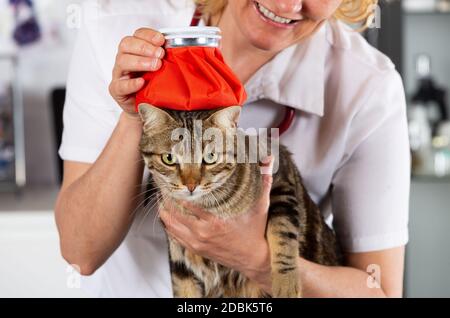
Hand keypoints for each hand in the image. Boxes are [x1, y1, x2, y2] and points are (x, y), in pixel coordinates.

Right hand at [109, 28, 164, 115]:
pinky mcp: (117, 90)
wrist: (146, 107)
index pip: (137, 35)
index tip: (161, 40)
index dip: (149, 35)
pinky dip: (132, 83)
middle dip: (145, 47)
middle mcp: (124, 58)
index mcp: (135, 50)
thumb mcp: (161, 69)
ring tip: (156, 66)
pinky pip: (120, 85)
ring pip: (123, 62)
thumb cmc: (154, 85)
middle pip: (127, 44)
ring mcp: (119, 74)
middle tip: (160, 54)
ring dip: (140, 61)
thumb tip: (182, 53)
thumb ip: (166, 59)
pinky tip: (142, 82)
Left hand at [159, 159, 273, 289]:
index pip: (188, 201)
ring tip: (161, 195)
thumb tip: (268, 158)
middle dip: (166, 196)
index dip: (178, 188)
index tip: (174, 176)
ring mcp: (197, 241)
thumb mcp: (261, 204)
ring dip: (164, 209)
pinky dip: (168, 223)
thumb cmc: (256, 230)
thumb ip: (263, 180)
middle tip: (163, 183)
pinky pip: (174, 235)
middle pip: (174, 211)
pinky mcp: (195, 248)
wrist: (254, 259)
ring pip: (170, 223)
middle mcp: (203, 231)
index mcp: (216, 219)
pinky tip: (166, 213)